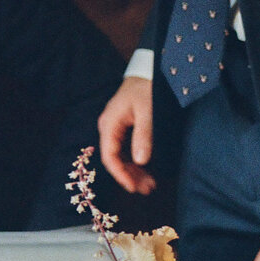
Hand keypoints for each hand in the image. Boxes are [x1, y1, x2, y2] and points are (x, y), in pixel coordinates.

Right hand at [97, 76, 156, 194]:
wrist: (147, 71)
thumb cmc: (146, 88)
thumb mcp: (147, 112)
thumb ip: (143, 136)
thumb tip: (140, 161)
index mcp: (109, 124)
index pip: (109, 156)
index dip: (120, 174)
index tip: (133, 187)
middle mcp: (109, 128)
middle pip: (115, 159)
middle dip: (130, 176)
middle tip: (147, 189)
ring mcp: (116, 128)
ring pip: (121, 156)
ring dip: (134, 171)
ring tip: (150, 184)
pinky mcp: (124, 128)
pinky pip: (126, 150)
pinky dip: (136, 162)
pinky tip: (146, 170)